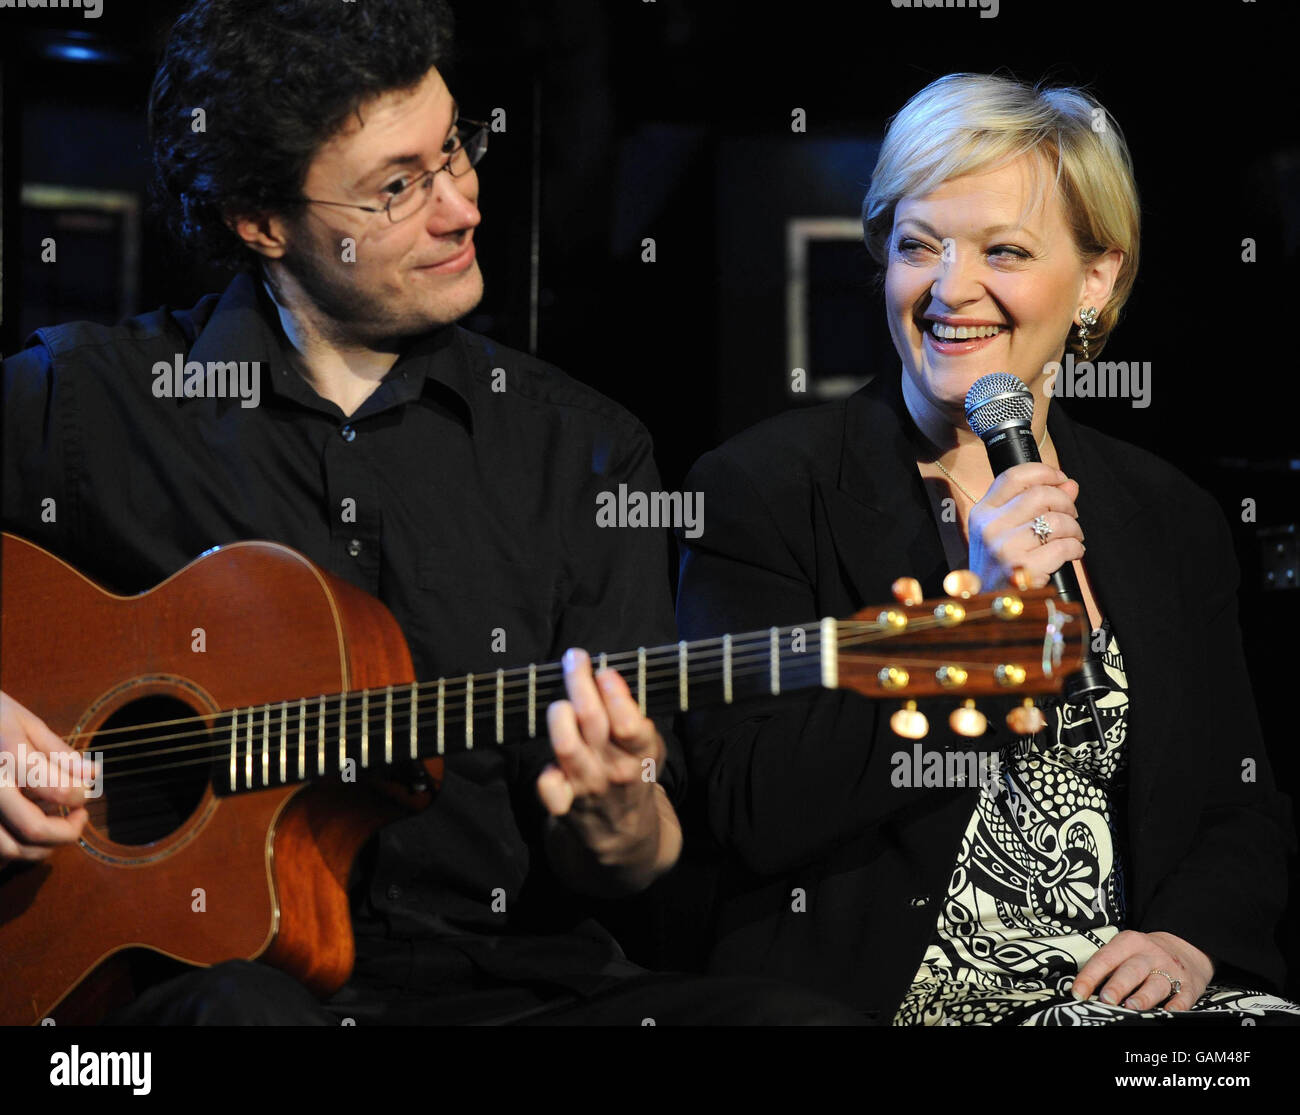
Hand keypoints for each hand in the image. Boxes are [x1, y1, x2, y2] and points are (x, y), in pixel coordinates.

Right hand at [0, 691, 97, 866]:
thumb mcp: (26, 724)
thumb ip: (60, 753)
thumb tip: (92, 776)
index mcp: (10, 758)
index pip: (59, 790)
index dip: (81, 796)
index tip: (85, 792)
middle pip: (34, 830)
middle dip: (68, 832)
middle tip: (80, 818)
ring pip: (9, 850)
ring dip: (41, 848)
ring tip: (54, 828)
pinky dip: (12, 852)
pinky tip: (24, 835)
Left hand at [536, 649, 673, 875]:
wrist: (625, 836)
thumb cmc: (632, 777)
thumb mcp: (647, 749)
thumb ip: (633, 717)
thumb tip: (606, 677)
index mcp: (642, 755)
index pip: (629, 723)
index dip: (614, 694)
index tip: (604, 671)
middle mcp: (616, 771)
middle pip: (592, 721)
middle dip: (579, 682)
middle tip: (574, 658)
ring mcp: (589, 788)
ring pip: (566, 746)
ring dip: (560, 716)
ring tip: (561, 704)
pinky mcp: (564, 806)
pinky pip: (547, 784)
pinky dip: (546, 770)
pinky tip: (552, 759)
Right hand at [967, 462, 1084, 589]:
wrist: (987, 606)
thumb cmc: (999, 567)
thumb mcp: (1005, 531)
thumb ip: (1036, 504)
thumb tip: (1069, 484)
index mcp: (982, 513)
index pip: (1013, 477)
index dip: (1043, 472)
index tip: (1060, 479)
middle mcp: (990, 527)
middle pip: (1039, 494)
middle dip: (1065, 502)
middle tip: (1071, 515)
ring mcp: (1005, 548)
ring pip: (1055, 520)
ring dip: (1074, 527)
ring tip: (1073, 537)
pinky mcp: (1023, 569)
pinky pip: (1063, 546)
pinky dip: (1076, 547)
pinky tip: (1073, 552)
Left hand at [1072, 929, 1214, 1011]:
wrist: (1184, 947)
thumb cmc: (1144, 954)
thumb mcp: (1125, 950)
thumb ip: (1108, 967)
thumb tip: (1083, 990)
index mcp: (1128, 943)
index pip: (1105, 959)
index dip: (1089, 976)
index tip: (1077, 992)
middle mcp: (1149, 955)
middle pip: (1131, 970)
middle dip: (1117, 985)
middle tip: (1105, 999)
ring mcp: (1171, 970)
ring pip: (1156, 984)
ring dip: (1143, 996)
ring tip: (1131, 1006)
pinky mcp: (1189, 985)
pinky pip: (1183, 996)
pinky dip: (1176, 1005)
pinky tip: (1168, 1012)